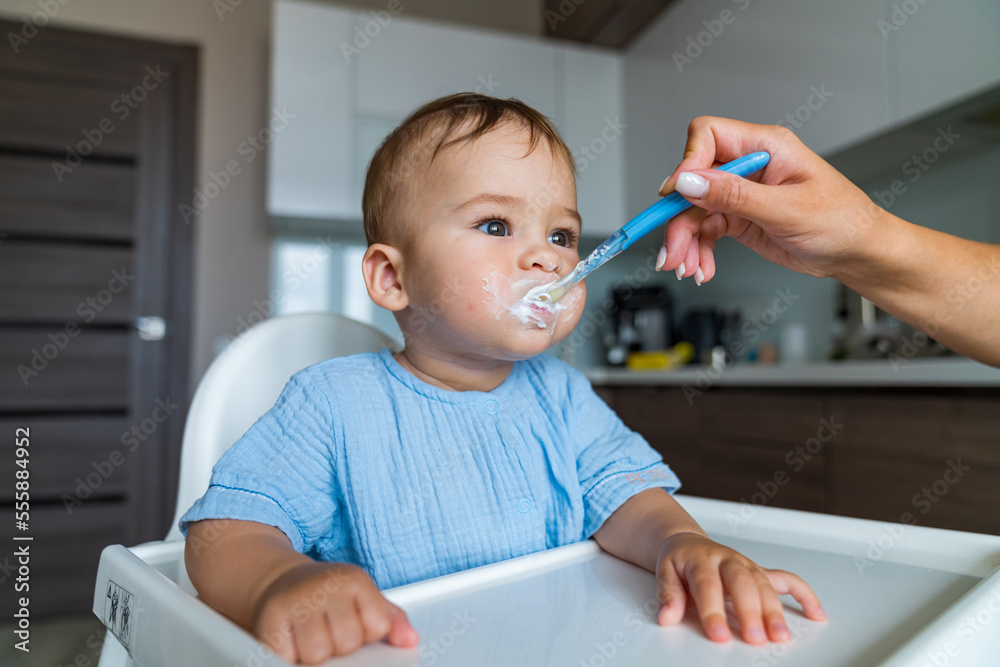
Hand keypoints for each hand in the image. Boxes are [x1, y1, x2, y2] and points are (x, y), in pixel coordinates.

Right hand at [253, 561, 418, 663]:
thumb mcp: (365, 598)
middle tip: (329, 628)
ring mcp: (295, 602)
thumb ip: (392, 620)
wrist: (284, 582)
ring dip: (315, 654)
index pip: (378, 626)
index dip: (368, 632)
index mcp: (354, 579)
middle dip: (341, 645)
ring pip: (318, 654)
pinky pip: (287, 658)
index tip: (356, 621)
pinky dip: (290, 656)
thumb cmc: (330, 596)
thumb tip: (410, 640)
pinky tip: (293, 640)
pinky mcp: (268, 621)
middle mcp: (324, 586)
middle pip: (348, 643)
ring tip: (312, 635)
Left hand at [655, 532, 825, 643]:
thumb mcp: (664, 572)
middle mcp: (728, 560)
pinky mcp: (760, 572)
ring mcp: (747, 565)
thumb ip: (668, 594)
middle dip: (750, 612)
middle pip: (742, 583)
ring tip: (780, 636)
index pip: (708, 586)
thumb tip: (667, 616)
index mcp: (702, 559)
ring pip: (764, 585)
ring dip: (775, 611)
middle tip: (754, 638)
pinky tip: (815, 614)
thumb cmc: (679, 561)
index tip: (719, 635)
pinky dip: (804, 594)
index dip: (714, 611)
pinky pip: (787, 580)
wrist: (688, 543)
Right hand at [656, 116, 886, 283]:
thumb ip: (734, 195)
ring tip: (686, 267)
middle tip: (673, 249)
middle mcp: (749, 165)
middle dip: (679, 217)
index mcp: (766, 146)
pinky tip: (702, 267)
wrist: (857, 253)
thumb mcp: (786, 209)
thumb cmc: (842, 221)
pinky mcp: (739, 218)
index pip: (709, 136)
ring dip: (685, 240)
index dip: (688, 164)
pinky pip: (705, 230)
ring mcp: (742, 193)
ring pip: (694, 210)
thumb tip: (690, 182)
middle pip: (694, 181)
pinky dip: (699, 250)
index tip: (676, 196)